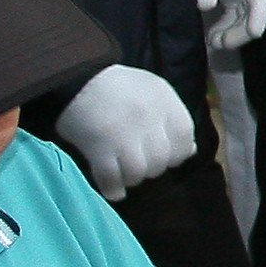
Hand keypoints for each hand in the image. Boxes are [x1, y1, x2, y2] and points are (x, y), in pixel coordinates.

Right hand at [55, 65, 196, 198]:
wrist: (75, 76)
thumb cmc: (117, 85)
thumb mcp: (153, 91)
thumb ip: (172, 120)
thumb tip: (190, 151)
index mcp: (164, 100)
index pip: (184, 137)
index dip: (176, 153)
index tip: (165, 156)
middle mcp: (147, 118)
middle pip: (160, 159)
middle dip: (152, 168)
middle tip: (139, 163)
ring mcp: (123, 134)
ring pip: (138, 172)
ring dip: (132, 178)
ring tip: (125, 174)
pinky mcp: (98, 147)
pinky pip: (111, 178)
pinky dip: (113, 188)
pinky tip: (114, 190)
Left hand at [196, 0, 265, 51]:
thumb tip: (206, 4)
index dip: (259, 15)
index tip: (255, 33)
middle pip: (258, 9)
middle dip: (243, 30)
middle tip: (221, 43)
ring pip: (248, 15)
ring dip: (235, 31)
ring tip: (214, 42)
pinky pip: (237, 14)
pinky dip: (227, 27)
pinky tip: (213, 35)